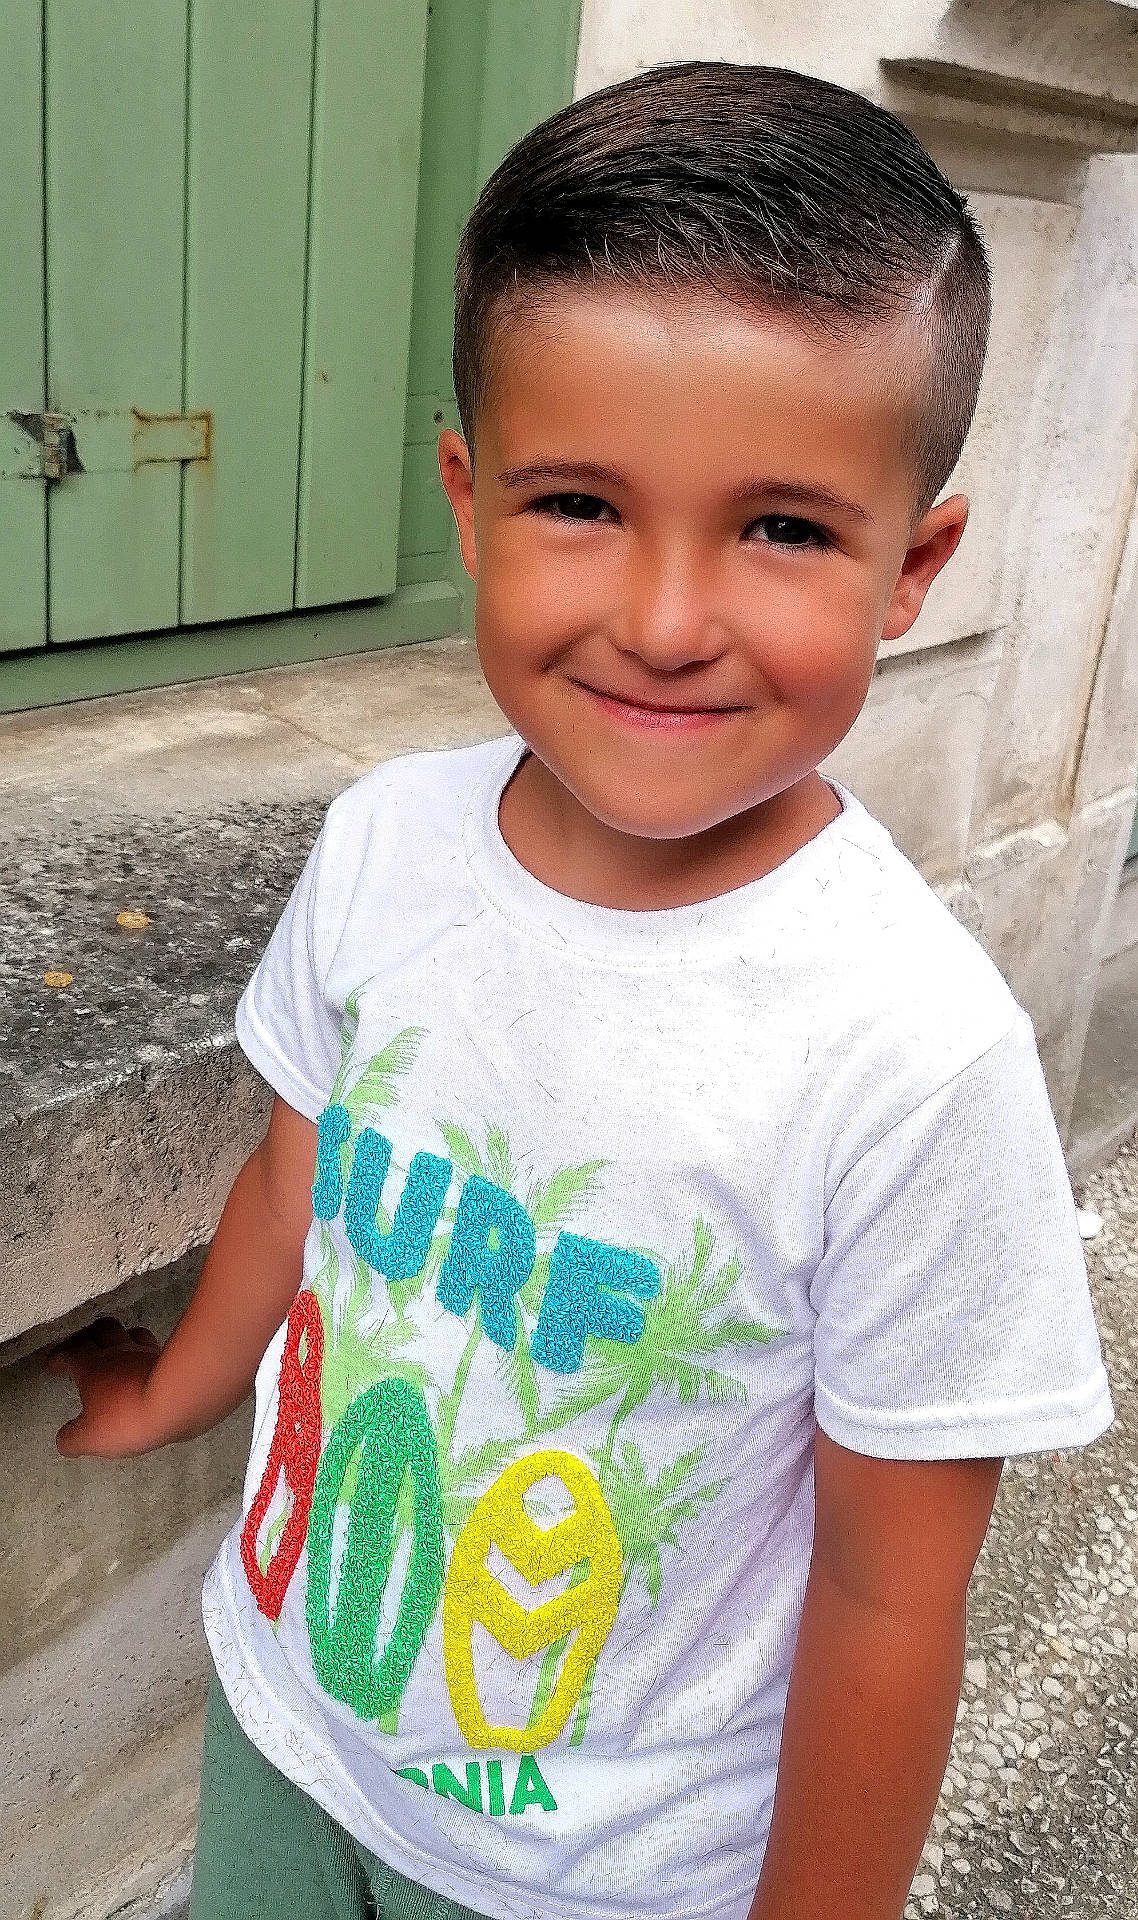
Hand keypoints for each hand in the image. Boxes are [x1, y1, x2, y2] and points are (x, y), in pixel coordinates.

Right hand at [41, 1316, 165, 1456]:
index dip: (58, 1357)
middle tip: (85, 1348)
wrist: (178, 1402)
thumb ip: (72, 1438)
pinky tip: (147, 1365)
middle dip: (90, 1336)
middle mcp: (119, 1352)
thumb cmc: (128, 1416)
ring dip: (122, 1339)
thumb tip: (65, 1440)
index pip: (69, 1353)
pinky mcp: (172, 1361)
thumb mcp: (90, 1437)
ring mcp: (147, 1353)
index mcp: (92, 1366)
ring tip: (118, 1350)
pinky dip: (146, 1353)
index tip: (53, 1364)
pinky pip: (155, 1349)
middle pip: (101, 1329)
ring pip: (131, 1333)